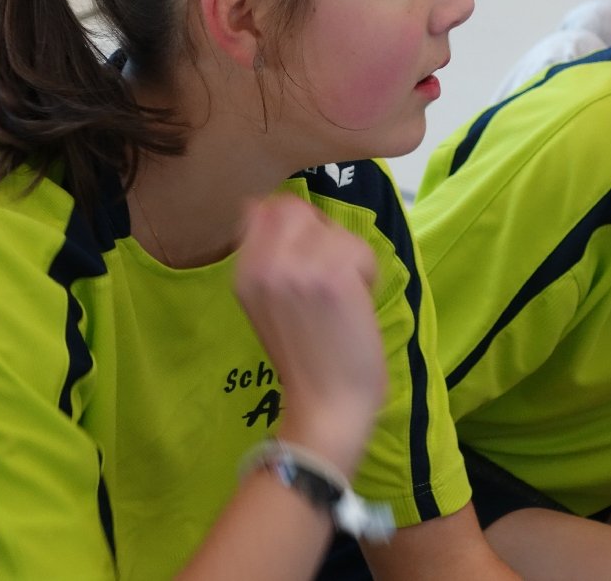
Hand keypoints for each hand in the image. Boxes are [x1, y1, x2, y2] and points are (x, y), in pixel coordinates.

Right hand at [235, 195, 386, 473]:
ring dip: (349, 258)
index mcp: (242, 272)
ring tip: (342, 298)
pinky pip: (359, 248)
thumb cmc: (306, 358)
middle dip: (324, 237)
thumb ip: (268, 256)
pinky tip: (356, 304)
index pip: (266, 207)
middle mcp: (263, 264)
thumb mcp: (267, 303)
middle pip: (300, 210)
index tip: (308, 259)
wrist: (325, 406)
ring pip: (335, 230)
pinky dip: (367, 273)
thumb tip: (266, 205)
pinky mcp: (333, 275)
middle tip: (330, 279)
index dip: (297, 226)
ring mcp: (297, 267)